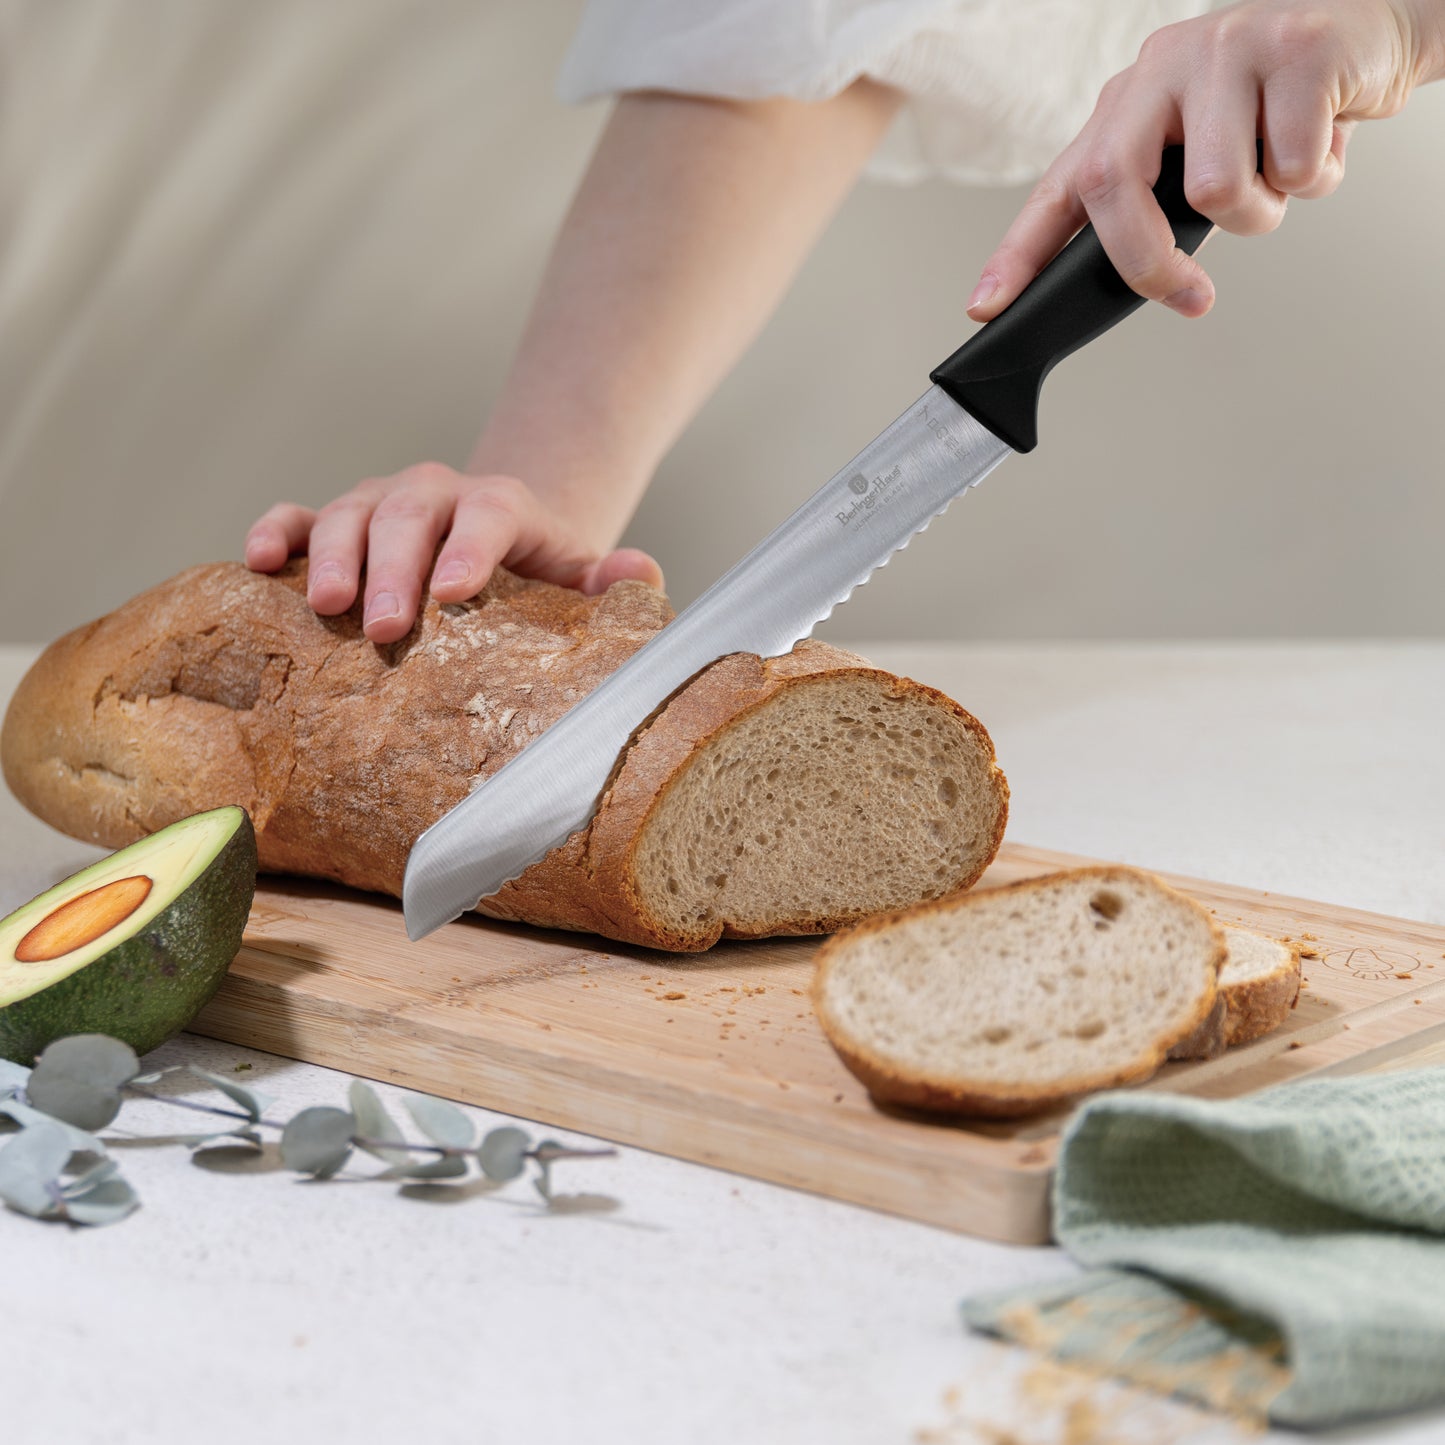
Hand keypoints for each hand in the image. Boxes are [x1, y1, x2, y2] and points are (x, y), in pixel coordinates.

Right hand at [244, 463, 662, 643]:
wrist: (497, 545)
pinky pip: (298, 515)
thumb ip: (613, 582)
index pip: (490, 515)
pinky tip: (255, 561)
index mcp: (501, 507)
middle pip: (410, 517)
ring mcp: (379, 503)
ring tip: (325, 606)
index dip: (472, 548)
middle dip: (394, 569)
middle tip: (385, 627)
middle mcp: (436, 495)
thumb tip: (639, 573)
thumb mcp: (582, 578)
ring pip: (348, 512)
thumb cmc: (538, 578)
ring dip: (331, 555)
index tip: (455, 595)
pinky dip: (274, 531)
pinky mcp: (334, 521)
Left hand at [968, 0, 1444, 320]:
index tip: (986, 307)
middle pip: (1117, 188)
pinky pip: (1294, 166)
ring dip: (1262, 212)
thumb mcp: (1193, 153)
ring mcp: (1224, 51)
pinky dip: (1317, 178)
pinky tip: (1320, 140)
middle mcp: (1160, 73)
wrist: (1363, 32)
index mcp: (1125, 107)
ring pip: (1218, 191)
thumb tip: (1133, 281)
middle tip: (1190, 298)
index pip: (1058, 189)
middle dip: (1150, 262)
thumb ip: (1154, 208)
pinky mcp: (1295, 48)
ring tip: (1279, 172)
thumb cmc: (1269, 107)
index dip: (1016, 254)